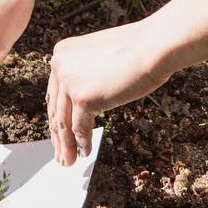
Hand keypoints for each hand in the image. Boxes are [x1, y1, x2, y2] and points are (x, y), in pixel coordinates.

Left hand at [48, 20, 173, 165]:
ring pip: (63, 122)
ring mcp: (69, 82)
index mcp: (61, 54)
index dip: (57, 115)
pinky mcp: (83, 97)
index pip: (55, 92)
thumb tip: (83, 101)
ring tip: (68, 161)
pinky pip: (79, 128)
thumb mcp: (100, 59)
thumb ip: (86, 75)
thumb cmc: (136, 50)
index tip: (58, 132)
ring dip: (66, 145)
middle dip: (58, 135)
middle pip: (55, 108)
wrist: (153, 46)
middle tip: (60, 153)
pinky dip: (82, 142)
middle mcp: (59, 65)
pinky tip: (85, 152)